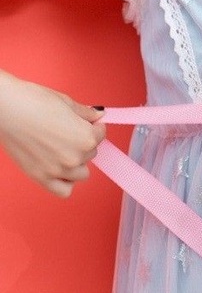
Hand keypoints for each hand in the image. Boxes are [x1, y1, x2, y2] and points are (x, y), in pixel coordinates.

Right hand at [0, 72, 105, 197]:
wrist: (4, 108)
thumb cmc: (32, 101)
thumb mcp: (65, 102)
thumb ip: (85, 114)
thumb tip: (98, 116)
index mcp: (86, 138)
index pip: (101, 135)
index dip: (94, 127)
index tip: (86, 124)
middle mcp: (75, 157)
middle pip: (91, 154)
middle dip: (84, 143)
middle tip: (67, 133)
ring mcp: (59, 170)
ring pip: (82, 173)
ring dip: (77, 163)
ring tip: (62, 150)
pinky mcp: (41, 177)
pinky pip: (64, 190)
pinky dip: (65, 182)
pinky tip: (60, 171)